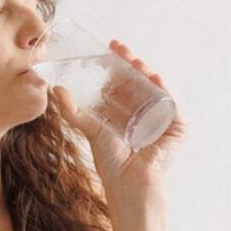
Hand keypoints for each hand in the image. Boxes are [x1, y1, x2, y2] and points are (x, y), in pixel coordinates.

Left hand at [51, 40, 185, 194]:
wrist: (128, 183)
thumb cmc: (111, 161)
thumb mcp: (90, 129)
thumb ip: (72, 111)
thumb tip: (55, 89)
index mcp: (127, 110)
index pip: (124, 81)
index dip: (117, 65)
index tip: (108, 49)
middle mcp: (145, 111)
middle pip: (139, 80)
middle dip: (130, 62)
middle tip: (118, 48)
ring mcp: (162, 117)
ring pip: (153, 87)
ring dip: (144, 70)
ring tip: (131, 59)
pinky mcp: (176, 126)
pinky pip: (170, 102)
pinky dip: (162, 88)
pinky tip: (152, 76)